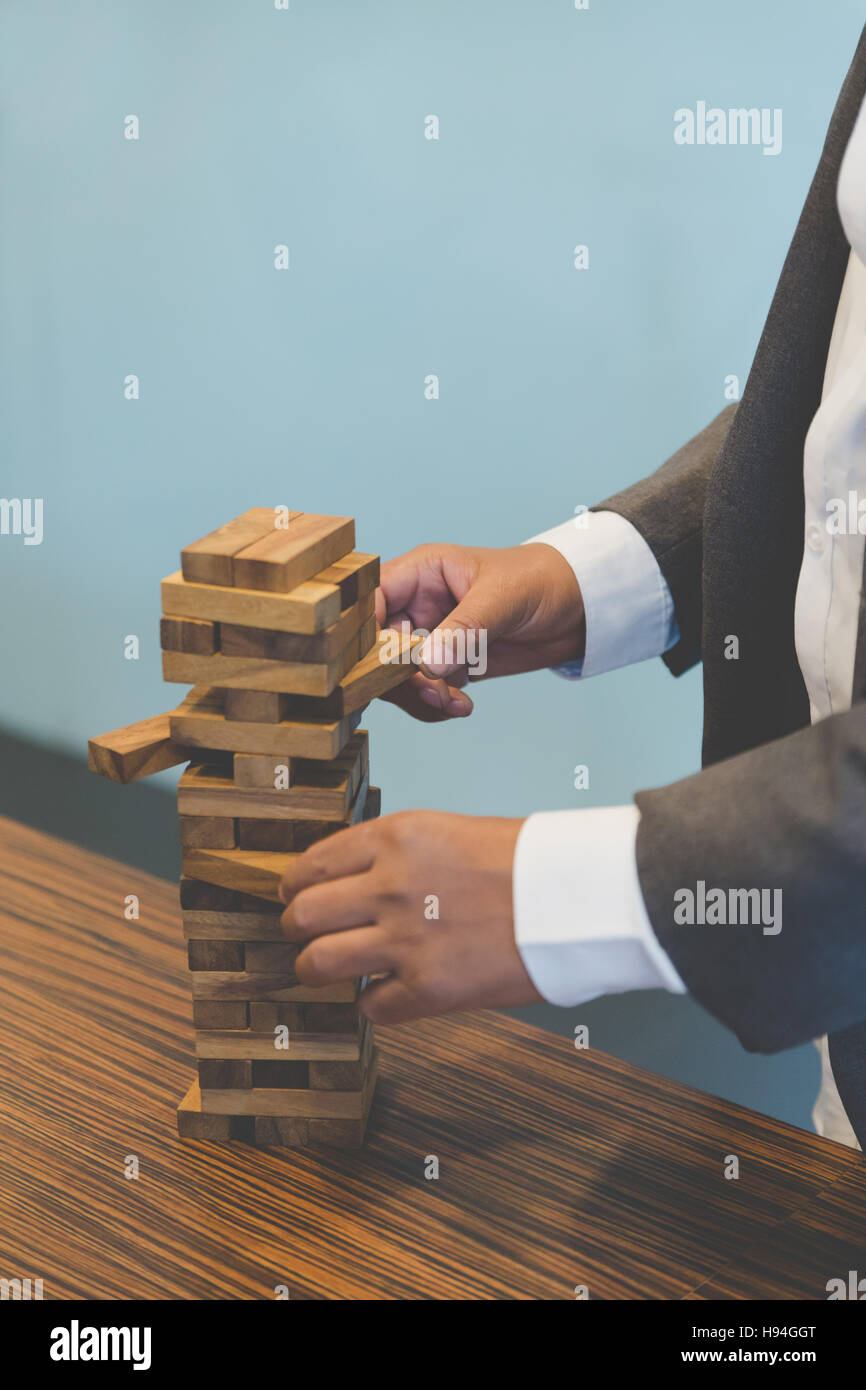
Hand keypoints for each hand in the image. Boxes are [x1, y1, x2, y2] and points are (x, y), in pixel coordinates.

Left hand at [279, 810, 541, 1022]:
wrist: (579, 896)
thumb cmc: (526, 861)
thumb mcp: (448, 831)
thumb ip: (394, 854)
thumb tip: (350, 882)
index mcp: (396, 838)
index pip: (313, 865)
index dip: (295, 886)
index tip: (294, 896)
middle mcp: (390, 887)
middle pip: (302, 916)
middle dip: (297, 928)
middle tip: (305, 935)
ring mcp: (406, 941)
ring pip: (317, 964)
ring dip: (318, 970)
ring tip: (330, 970)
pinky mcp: (428, 989)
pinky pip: (369, 1007)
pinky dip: (374, 1004)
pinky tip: (388, 993)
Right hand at [375, 541, 584, 720]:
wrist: (576, 609)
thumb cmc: (538, 581)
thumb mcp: (502, 598)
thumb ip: (464, 629)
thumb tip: (429, 664)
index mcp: (420, 573)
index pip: (371, 600)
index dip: (363, 633)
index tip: (378, 664)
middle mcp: (417, 605)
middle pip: (378, 646)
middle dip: (397, 676)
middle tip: (432, 692)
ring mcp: (431, 637)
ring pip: (397, 675)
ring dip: (419, 696)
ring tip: (452, 703)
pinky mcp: (448, 665)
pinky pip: (424, 691)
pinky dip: (437, 705)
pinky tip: (462, 706)